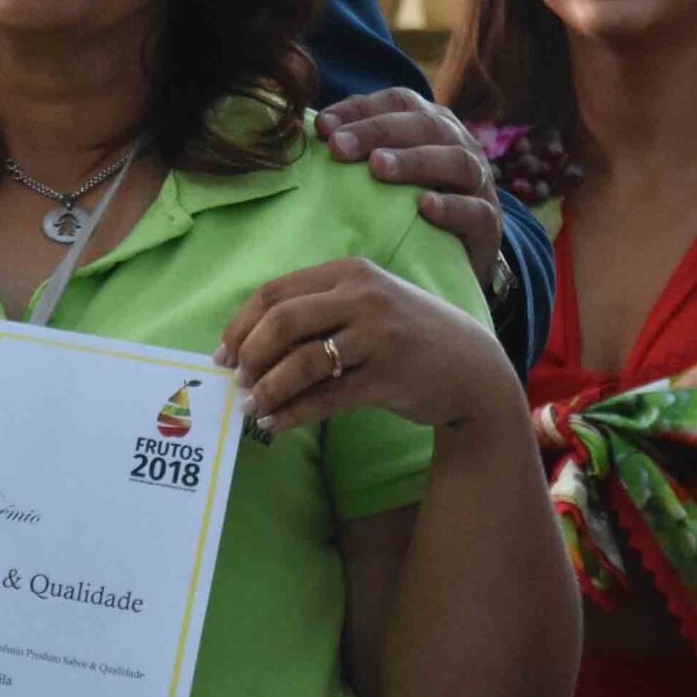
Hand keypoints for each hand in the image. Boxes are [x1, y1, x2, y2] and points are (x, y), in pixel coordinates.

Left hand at [216, 256, 517, 437]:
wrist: (473, 367)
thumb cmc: (406, 334)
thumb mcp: (366, 304)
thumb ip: (317, 311)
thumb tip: (250, 342)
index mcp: (349, 272)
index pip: (275, 291)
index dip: (241, 324)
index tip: (223, 351)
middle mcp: (363, 297)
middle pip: (282, 320)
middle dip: (249, 352)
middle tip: (236, 378)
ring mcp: (378, 336)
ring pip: (302, 361)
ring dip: (268, 388)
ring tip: (252, 406)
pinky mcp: (389, 377)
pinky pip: (328, 398)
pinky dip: (295, 413)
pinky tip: (276, 425)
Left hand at [318, 90, 502, 289]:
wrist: (456, 257)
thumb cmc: (407, 205)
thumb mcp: (384, 173)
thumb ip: (355, 151)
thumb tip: (305, 135)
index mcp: (431, 123)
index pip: (397, 101)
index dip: (360, 108)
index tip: (322, 126)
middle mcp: (458, 144)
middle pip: (424, 125)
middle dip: (378, 131)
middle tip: (339, 147)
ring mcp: (478, 183)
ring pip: (455, 160)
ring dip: (414, 160)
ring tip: (378, 167)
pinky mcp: (489, 224)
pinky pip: (476, 211)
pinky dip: (452, 207)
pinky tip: (424, 207)